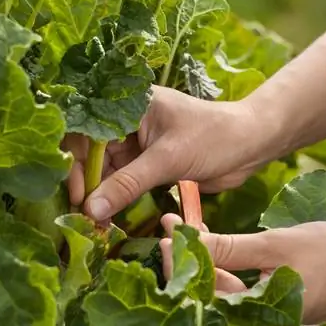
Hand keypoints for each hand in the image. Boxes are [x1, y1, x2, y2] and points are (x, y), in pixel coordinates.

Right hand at [62, 85, 277, 221]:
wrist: (250, 146)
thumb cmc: (213, 138)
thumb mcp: (168, 158)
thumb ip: (128, 183)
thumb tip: (91, 209)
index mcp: (129, 106)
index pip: (87, 129)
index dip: (76, 160)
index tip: (78, 192)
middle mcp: (128, 123)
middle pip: (92, 153)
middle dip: (87, 182)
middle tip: (84, 213)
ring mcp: (138, 145)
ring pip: (107, 170)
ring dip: (101, 194)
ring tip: (94, 220)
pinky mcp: (149, 164)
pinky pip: (124, 181)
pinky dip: (117, 198)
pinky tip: (109, 216)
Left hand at [158, 213, 325, 323]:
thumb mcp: (276, 245)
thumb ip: (230, 248)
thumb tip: (187, 241)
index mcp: (260, 316)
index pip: (204, 294)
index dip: (180, 263)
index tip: (166, 233)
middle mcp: (262, 321)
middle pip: (211, 293)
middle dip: (190, 258)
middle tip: (172, 227)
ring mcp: (271, 315)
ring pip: (226, 288)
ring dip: (208, 259)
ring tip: (190, 230)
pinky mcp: (279, 304)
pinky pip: (244, 287)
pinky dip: (229, 265)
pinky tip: (218, 244)